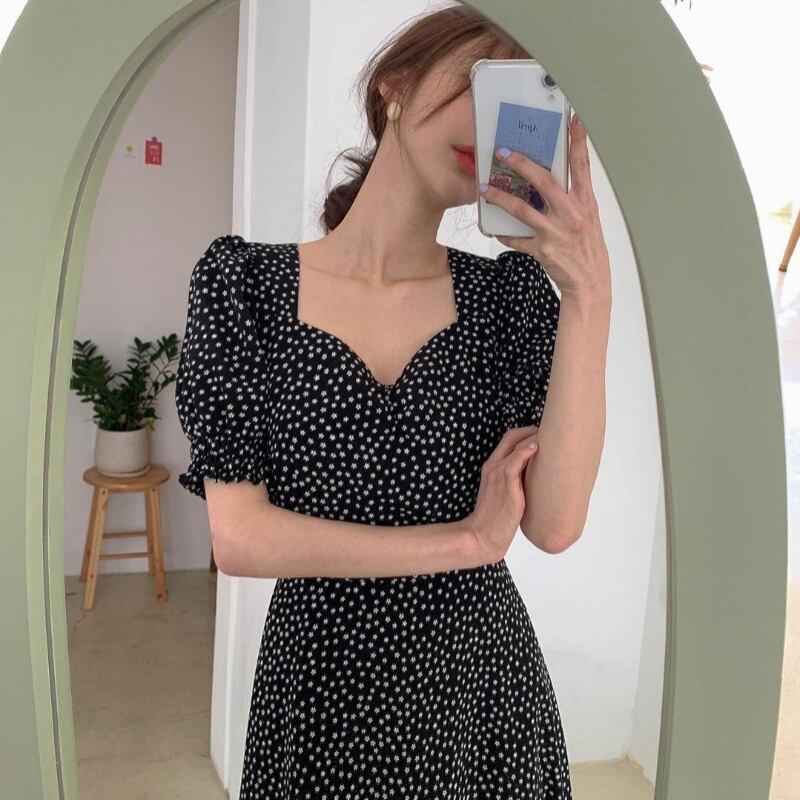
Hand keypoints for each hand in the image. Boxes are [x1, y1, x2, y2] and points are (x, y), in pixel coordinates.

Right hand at [465, 425, 539, 563]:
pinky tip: (538, 447)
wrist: (483, 536)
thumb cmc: (495, 519)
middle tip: (551, 432)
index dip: (525, 432)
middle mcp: (493, 467)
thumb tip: (535, 477)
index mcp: (491, 467)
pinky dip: (527, 451)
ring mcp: (498, 474)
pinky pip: (515, 461)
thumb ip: (515, 482)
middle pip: (512, 436)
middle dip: (532, 430)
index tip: (541, 434)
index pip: (507, 439)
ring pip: (516, 445)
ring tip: (552, 438)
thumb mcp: (503, 494)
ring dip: (534, 437)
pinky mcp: (506, 484)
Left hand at [479, 113, 610, 297]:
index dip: (579, 141)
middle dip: (522, 164)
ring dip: (501, 198)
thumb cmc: (586, 246)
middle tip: (503, 152)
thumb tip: (546, 179)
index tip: (574, 118)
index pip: (582, 165)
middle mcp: (572, 214)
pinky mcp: (543, 250)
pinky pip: (517, 239)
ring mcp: (557, 232)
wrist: (589, 281)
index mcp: (585, 202)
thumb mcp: (586, 217)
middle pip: (544, 181)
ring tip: (485, 189)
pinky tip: (493, 228)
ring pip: (523, 210)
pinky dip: (504, 234)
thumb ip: (570, 198)